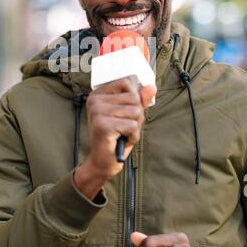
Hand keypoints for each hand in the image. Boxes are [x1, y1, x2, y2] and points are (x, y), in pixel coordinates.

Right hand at [74, 79, 155, 198]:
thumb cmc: (116, 137)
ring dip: (135, 127)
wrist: (103, 161)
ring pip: (135, 112)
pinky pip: (133, 126)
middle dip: (136, 116)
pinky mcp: (103, 126)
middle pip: (133, 98)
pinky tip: (122, 141)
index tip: (123, 114)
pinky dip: (133, 137)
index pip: (126, 84)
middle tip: (123, 128)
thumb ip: (139, 100)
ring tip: (122, 134)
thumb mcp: (129, 115)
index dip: (133, 101)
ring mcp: (97, 113)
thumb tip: (152, 87)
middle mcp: (94, 101)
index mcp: (98, 94)